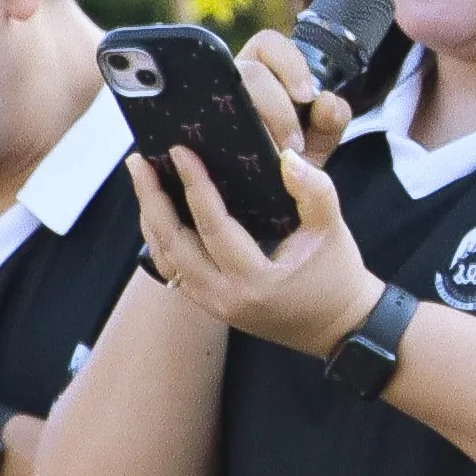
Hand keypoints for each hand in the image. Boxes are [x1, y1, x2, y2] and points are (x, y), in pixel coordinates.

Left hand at [120, 34, 378, 357]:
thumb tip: (285, 157)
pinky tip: (156, 209)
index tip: (179, 150)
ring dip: (150, 218)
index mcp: (255, 280)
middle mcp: (225, 297)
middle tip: (138, 161)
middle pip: (173, 244)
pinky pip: (173, 269)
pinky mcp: (210, 304)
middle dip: (152, 199)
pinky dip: (161, 237)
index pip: (212, 226)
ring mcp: (213, 304)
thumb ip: (314, 190)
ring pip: (165, 259)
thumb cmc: (337, 275)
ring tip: (141, 179)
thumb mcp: (332, 229)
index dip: (194, 185)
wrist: (337, 325)